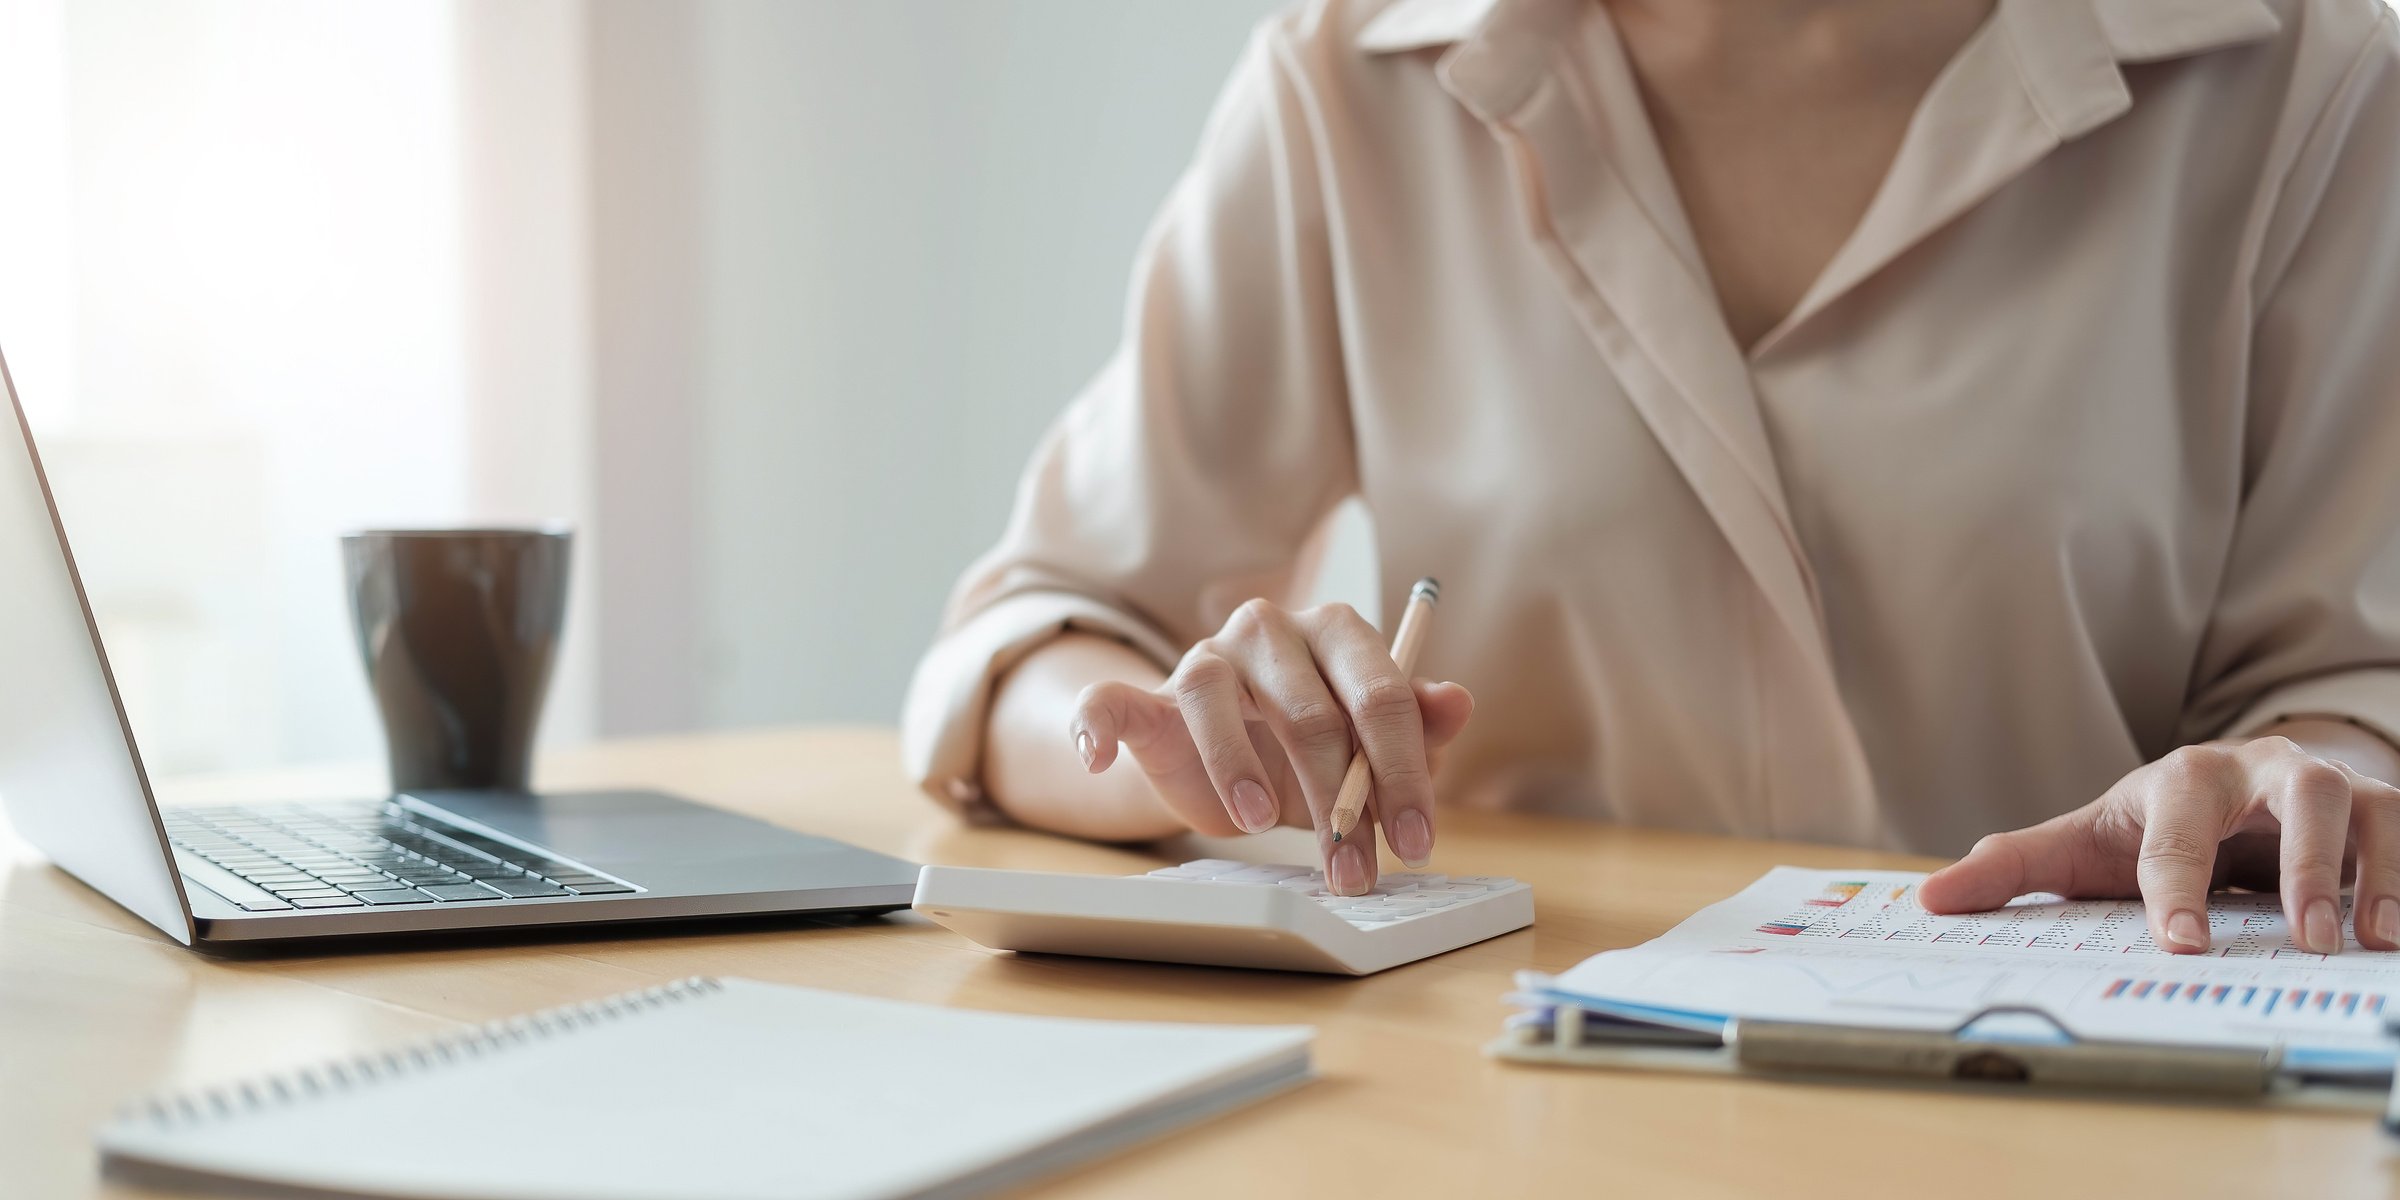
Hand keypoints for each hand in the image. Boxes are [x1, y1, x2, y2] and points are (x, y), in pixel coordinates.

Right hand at [1067, 600, 1473, 895]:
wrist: (1229, 764)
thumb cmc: (1312, 751)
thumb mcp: (1370, 748)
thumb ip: (1417, 725)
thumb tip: (1457, 702)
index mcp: (1338, 631)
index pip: (1380, 694)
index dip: (1403, 771)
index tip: (1418, 841)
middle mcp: (1269, 630)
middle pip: (1310, 709)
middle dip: (1339, 800)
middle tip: (1353, 870)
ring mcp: (1203, 659)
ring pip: (1216, 697)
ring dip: (1241, 770)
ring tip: (1264, 826)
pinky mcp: (1146, 699)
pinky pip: (1109, 700)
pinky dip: (1097, 726)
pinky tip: (1097, 758)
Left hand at [1919, 736, 2399, 954]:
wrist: (2235, 785)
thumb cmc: (2157, 822)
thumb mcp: (2086, 841)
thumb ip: (2012, 867)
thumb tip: (1929, 900)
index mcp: (2187, 779)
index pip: (2180, 829)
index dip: (2176, 886)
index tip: (2181, 946)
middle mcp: (2268, 772)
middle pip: (2304, 795)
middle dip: (2307, 865)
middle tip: (2304, 940)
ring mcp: (2334, 785)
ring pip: (2373, 808)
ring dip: (2376, 873)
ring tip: (2366, 940)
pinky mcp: (2382, 809)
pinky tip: (2394, 934)